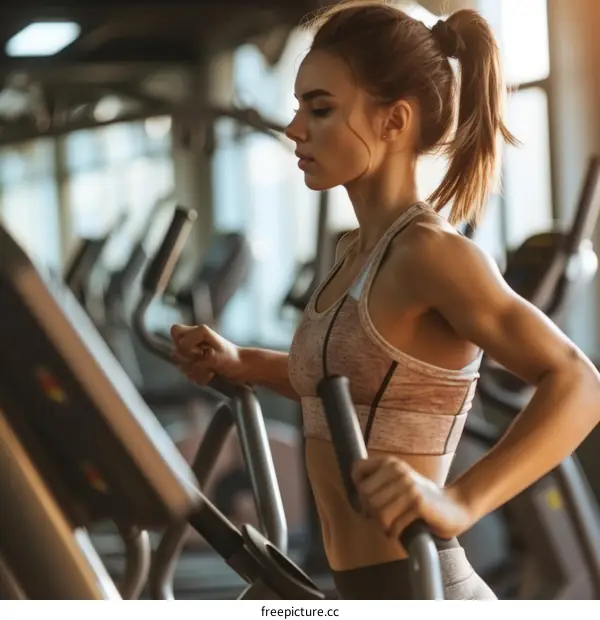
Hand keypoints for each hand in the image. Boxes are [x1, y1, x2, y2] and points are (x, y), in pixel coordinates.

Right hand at [170, 324, 245, 384]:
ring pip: (181, 365)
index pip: (175, 332)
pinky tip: (210, 374)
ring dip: (196, 371)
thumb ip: (202, 358)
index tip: (203, 351)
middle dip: (190, 360)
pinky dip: (199, 376)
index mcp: (199, 331)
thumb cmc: (233, 359)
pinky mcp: (196, 363)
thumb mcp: (217, 357)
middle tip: (207, 360)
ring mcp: (194, 352)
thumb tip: (198, 358)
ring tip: (211, 369)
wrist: (242, 369)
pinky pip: (188, 373)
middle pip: (175, 351)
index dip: (186, 346)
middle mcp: (194, 339)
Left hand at [351, 456, 472, 542]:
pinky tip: (397, 532)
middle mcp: (398, 471)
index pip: (357, 469)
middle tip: (380, 518)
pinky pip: (392, 523)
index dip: (357, 486)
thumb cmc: (420, 498)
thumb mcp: (398, 482)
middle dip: (369, 511)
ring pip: (377, 511)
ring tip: (389, 525)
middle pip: (364, 495)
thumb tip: (354, 494)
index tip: (367, 498)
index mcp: (391, 463)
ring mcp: (408, 486)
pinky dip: (392, 532)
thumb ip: (378, 481)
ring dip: (381, 524)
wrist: (454, 507)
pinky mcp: (418, 504)